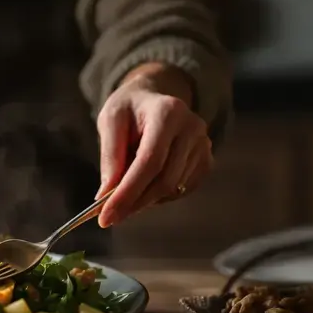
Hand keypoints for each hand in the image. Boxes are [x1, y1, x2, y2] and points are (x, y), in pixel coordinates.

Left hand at [94, 64, 211, 226]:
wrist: (155, 96)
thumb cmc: (129, 108)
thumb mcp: (110, 120)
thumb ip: (110, 155)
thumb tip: (107, 194)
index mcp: (168, 112)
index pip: (150, 161)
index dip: (128, 192)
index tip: (107, 216)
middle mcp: (193, 128)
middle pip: (164, 180)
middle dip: (134, 203)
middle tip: (109, 216)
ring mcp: (204, 145)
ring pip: (173, 189)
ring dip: (144, 200)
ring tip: (123, 192)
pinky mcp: (206, 160)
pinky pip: (182, 190)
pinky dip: (159, 196)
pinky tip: (144, 185)